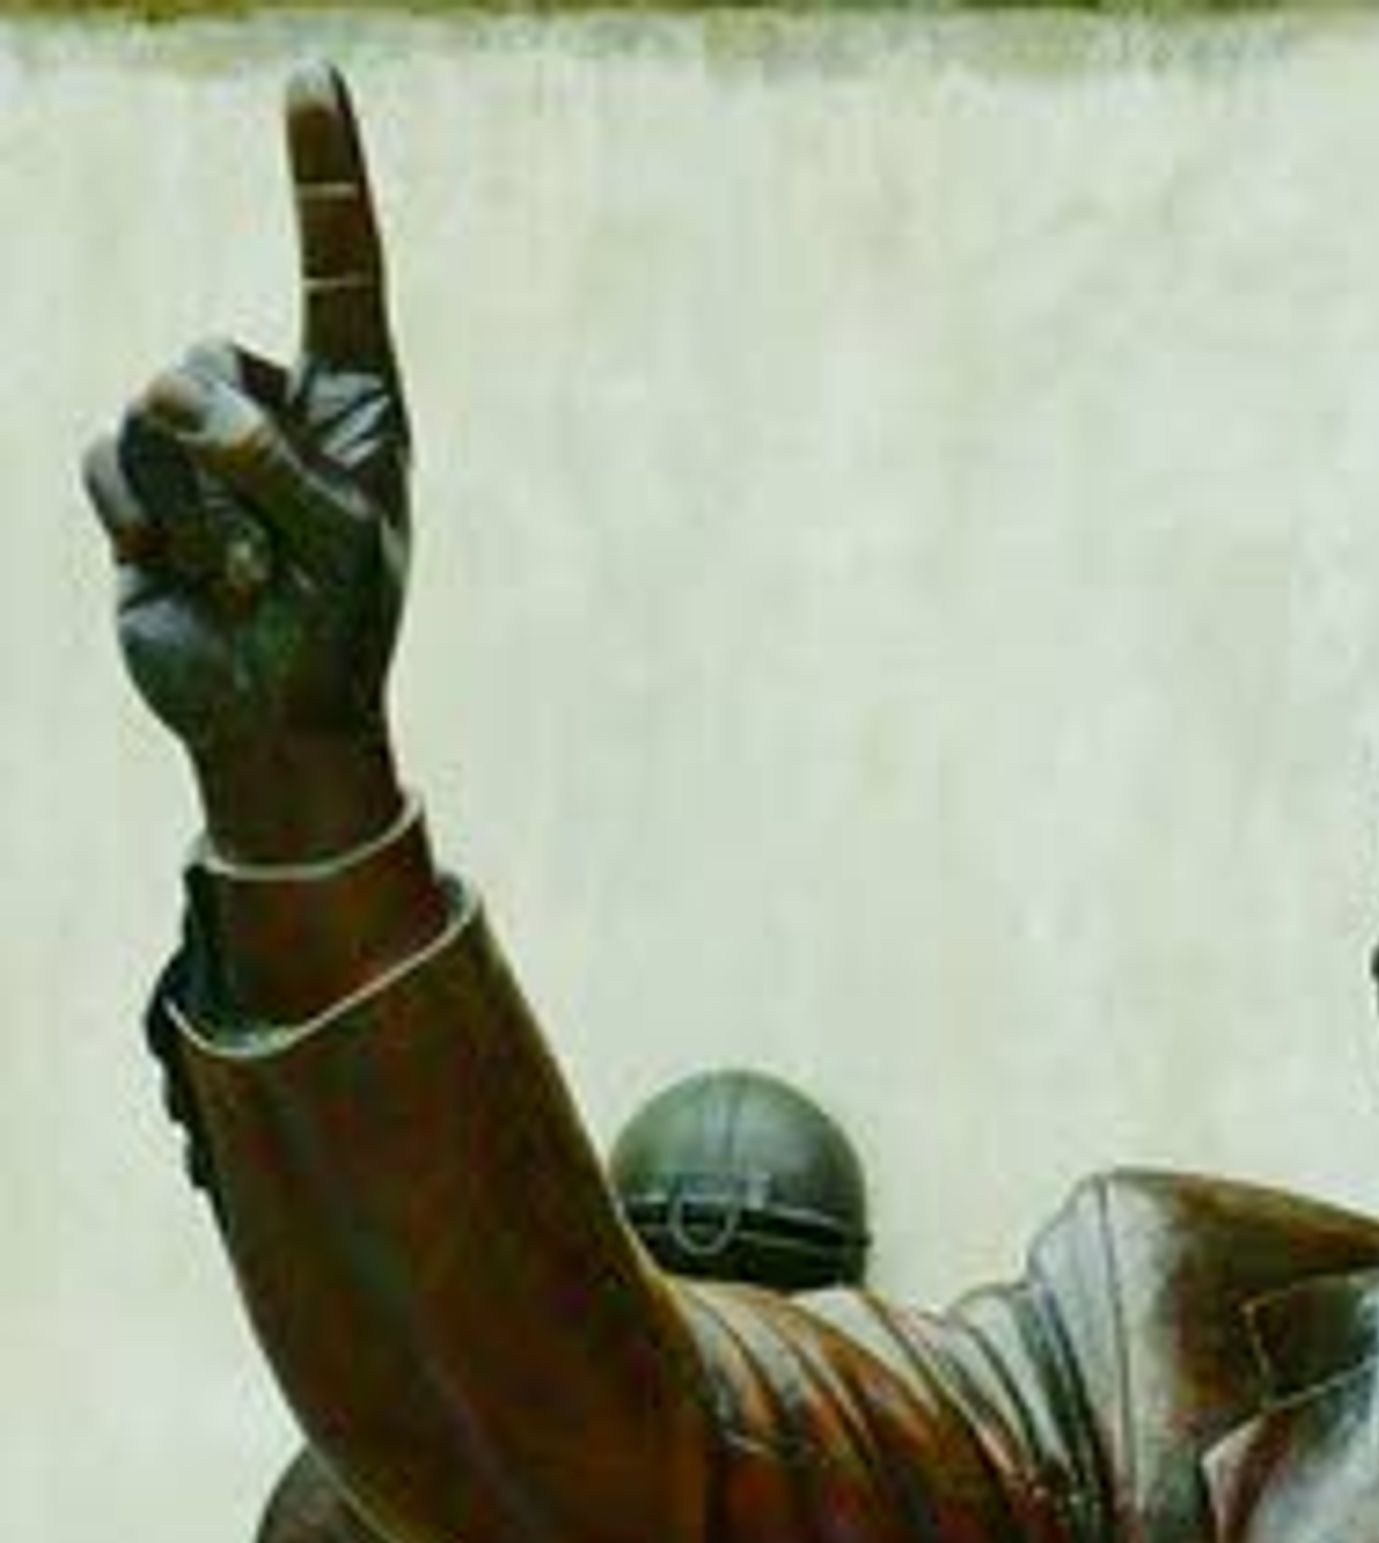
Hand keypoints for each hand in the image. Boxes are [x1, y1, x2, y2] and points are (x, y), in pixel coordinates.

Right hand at [85, 70, 409, 845]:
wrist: (273, 718)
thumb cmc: (334, 635)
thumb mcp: (336, 549)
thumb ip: (273, 466)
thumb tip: (177, 404)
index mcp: (354, 403)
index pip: (340, 268)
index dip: (324, 174)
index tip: (314, 73)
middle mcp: (271, 401)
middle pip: (206, 364)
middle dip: (236, 467)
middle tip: (274, 558)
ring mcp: (197, 438)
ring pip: (152, 415)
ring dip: (199, 515)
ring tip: (241, 579)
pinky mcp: (136, 480)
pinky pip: (110, 461)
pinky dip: (144, 524)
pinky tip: (180, 572)